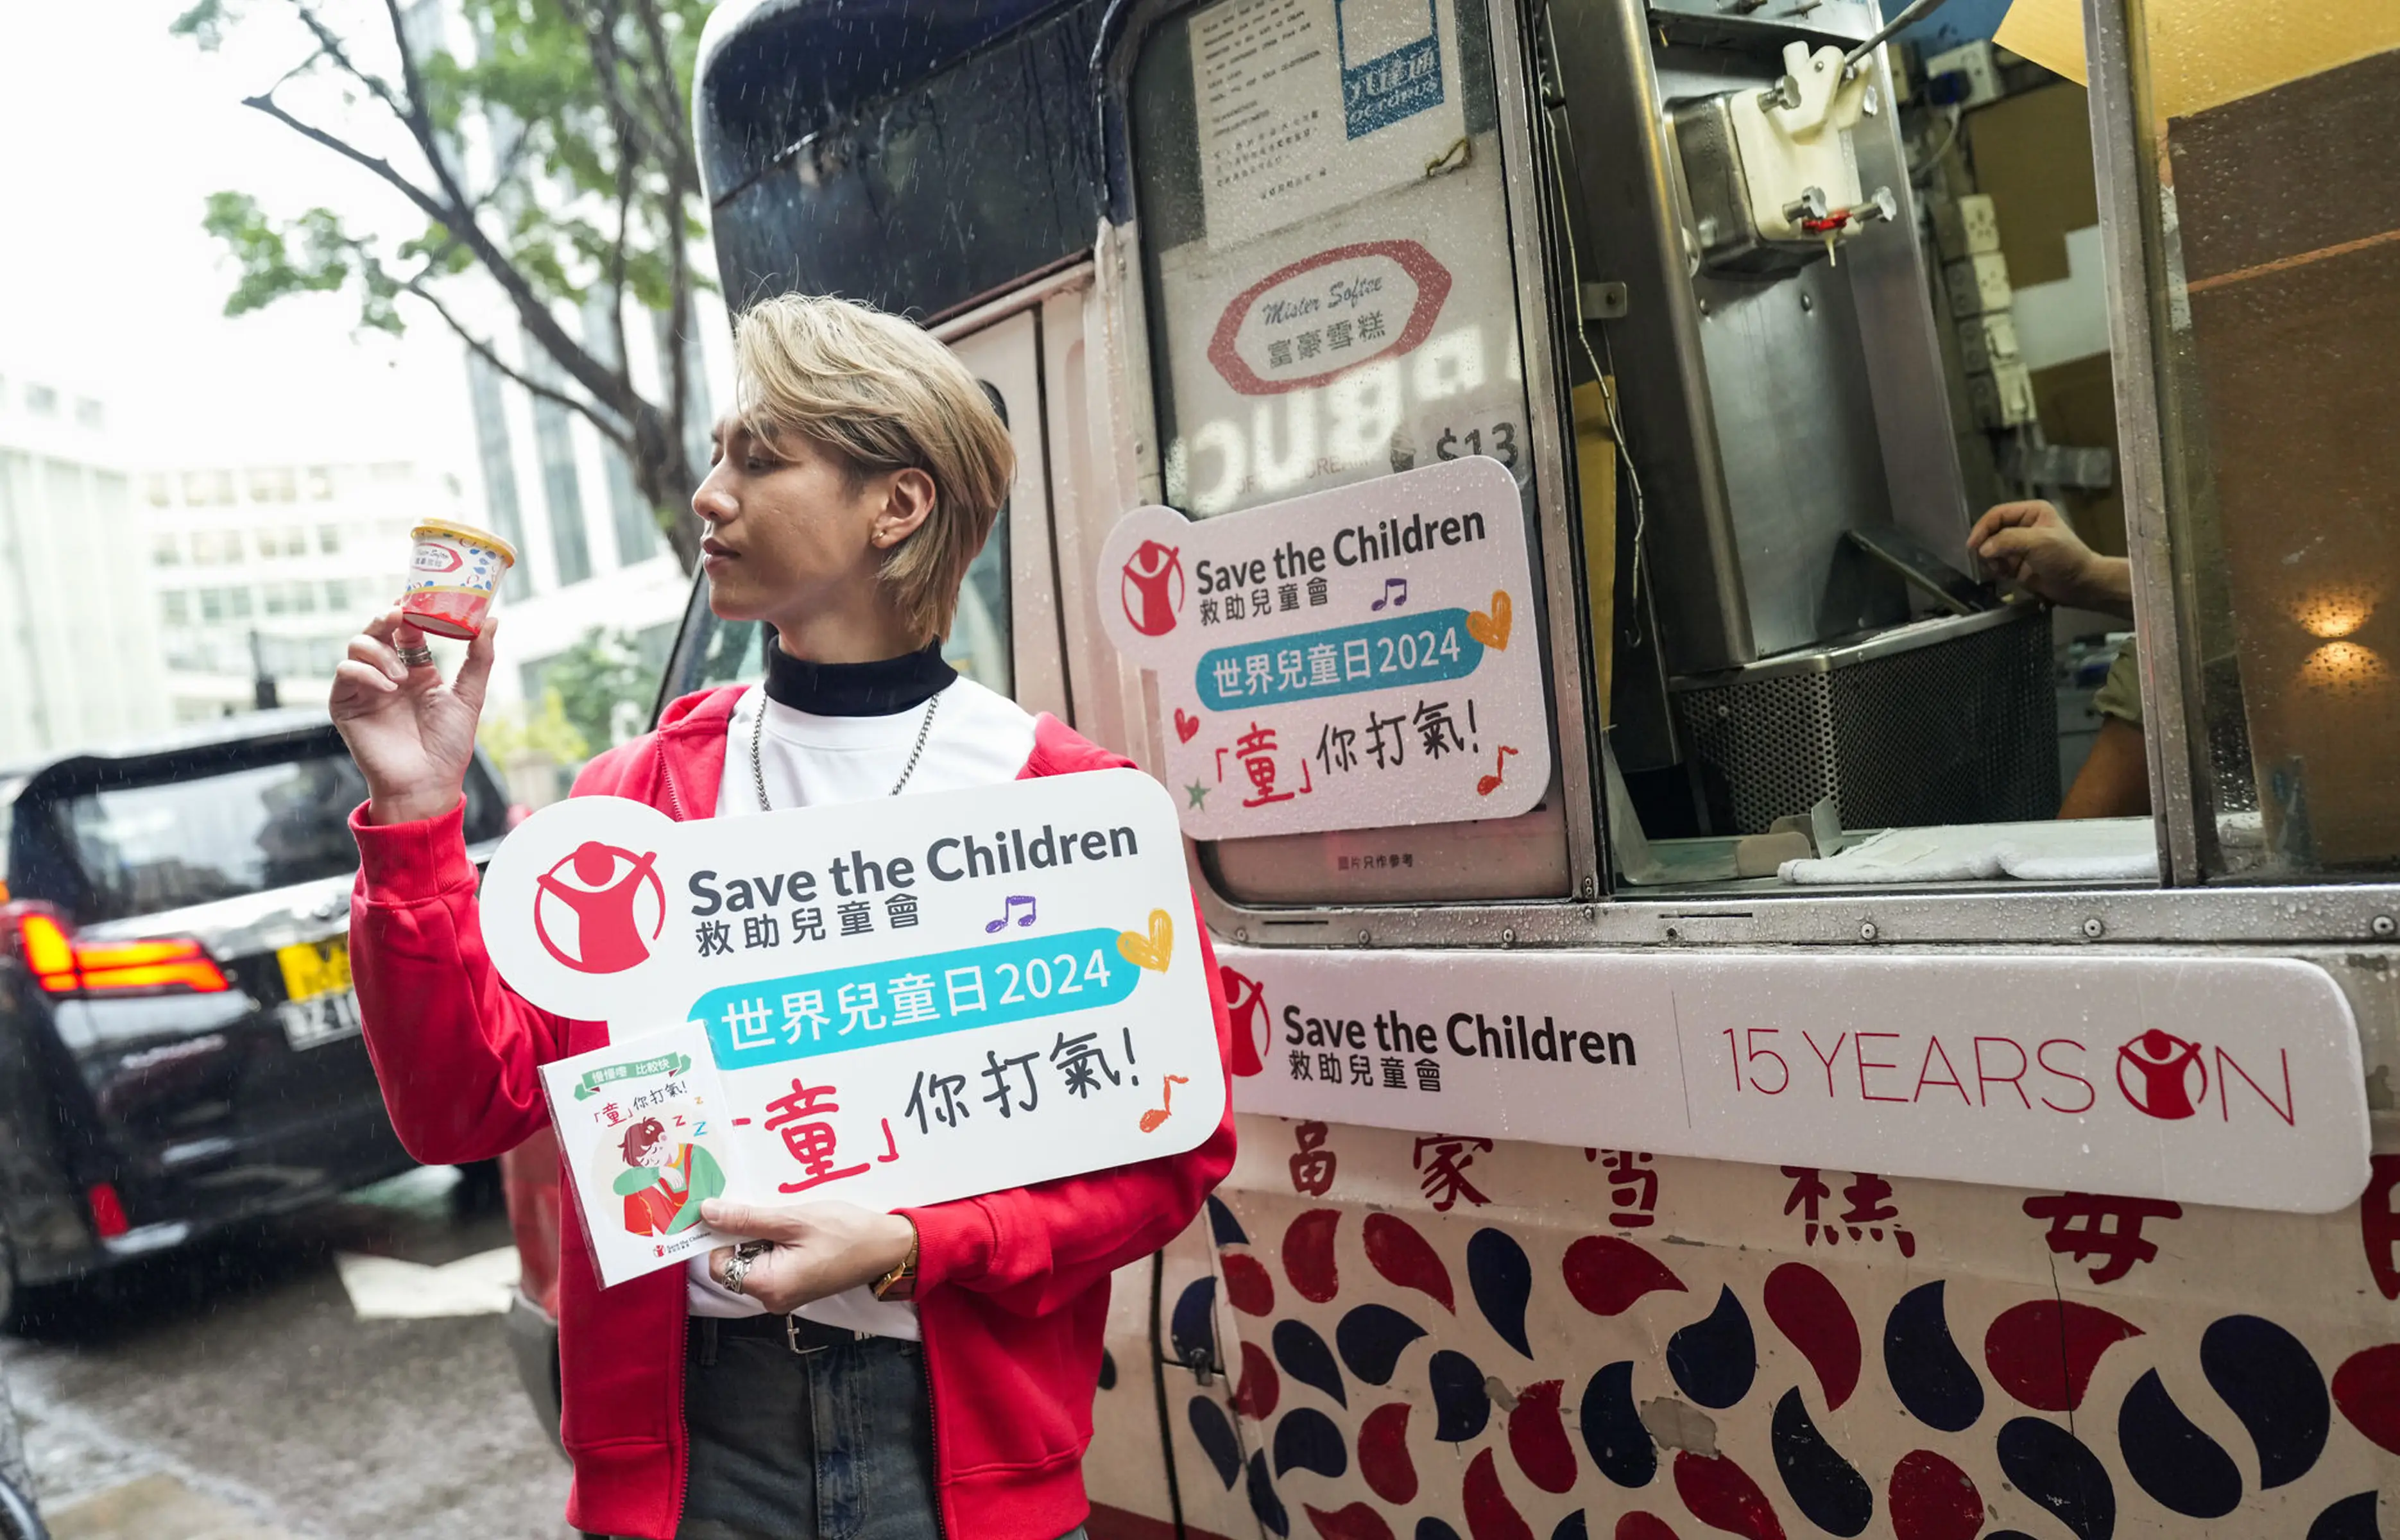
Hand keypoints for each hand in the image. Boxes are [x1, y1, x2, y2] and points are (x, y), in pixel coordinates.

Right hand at [330, 609, 497, 825]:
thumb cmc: (449, 746)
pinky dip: (365, 672)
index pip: (406, 628)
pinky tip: (389, 687)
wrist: (426, 783)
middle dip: (385, 616)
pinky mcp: (345, 704)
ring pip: (357, 644)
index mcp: (417, 669)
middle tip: (400, 611)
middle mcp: (388, 673)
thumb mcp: (469, 697)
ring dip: (379, 651)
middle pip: (377, 629)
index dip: (410, 609)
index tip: (419, 595)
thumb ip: (480, 658)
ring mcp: (365, 687)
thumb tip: (493, 619)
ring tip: (402, 676)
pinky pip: (344, 672)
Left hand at [701, 1199, 914, 1314]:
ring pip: (752, 1262)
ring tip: (789, 1221)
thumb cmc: (845, 1232)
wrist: (887, 1246)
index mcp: (768, 1286)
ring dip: (762, 1238)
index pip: (719, 1264)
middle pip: (734, 1265)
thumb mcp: (793, 1220)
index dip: (721, 1236)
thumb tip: (707, 1213)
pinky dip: (775, 1245)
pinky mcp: (795, 1288)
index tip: (735, 1210)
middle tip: (772, 1213)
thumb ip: (746, 1219)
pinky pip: (770, 1265)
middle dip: (745, 1235)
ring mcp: (784, 1296)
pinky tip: (795, 1230)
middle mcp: (772, 1299)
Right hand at [1967, 500, 2133, 617]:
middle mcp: (2023, 526)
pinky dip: (1994, 569)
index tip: (1973, 545)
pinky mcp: (2016, 564)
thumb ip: (2008, 541)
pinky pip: (1995, 563)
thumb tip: (1982, 549)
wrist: (2080, 585)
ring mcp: (2019, 546)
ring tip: (1999, 569)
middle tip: (1986, 560)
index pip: (1998, 514)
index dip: (1982, 528)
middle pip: (1991, 531)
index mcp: (2031, 512)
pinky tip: (2002, 574)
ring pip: (1990, 548)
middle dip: (1986, 545)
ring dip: (1990, 559)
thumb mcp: (2038, 542)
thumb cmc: (2064, 558)